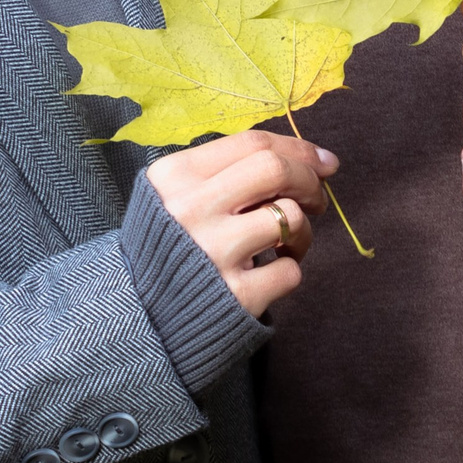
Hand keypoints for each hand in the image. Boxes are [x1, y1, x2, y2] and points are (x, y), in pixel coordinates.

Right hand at [144, 128, 337, 316]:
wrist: (138, 319)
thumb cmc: (168, 248)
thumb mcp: (174, 197)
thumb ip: (224, 174)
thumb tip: (308, 158)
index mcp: (175, 176)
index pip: (251, 143)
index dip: (298, 148)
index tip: (324, 161)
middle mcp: (192, 209)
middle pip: (274, 169)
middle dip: (309, 180)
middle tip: (317, 199)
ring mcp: (214, 252)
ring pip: (289, 216)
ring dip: (303, 229)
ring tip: (290, 243)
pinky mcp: (236, 295)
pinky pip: (290, 270)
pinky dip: (290, 268)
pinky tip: (270, 272)